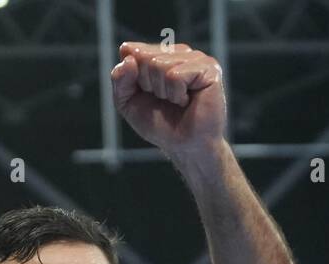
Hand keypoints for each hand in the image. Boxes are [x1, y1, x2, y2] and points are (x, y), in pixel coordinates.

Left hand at [110, 42, 225, 159]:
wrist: (185, 148)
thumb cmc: (160, 125)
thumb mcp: (127, 103)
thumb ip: (119, 79)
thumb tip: (129, 59)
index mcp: (160, 53)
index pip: (129, 50)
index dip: (132, 78)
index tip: (148, 94)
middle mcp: (178, 51)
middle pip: (144, 57)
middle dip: (148, 85)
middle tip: (166, 100)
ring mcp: (196, 57)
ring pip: (159, 64)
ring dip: (164, 92)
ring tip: (178, 102)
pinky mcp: (209, 68)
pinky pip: (175, 75)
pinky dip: (176, 94)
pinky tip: (188, 101)